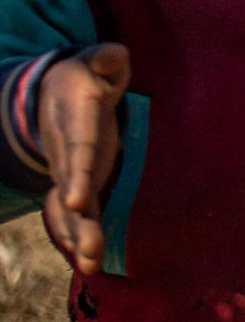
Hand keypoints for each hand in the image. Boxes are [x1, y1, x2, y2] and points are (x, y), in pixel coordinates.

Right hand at [36, 45, 129, 274]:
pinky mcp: (77, 183)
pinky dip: (76, 236)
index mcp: (75, 125)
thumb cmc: (86, 77)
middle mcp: (68, 154)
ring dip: (81, 237)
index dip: (78, 177)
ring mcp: (70, 172)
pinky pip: (73, 214)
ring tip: (91, 265)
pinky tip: (86, 262)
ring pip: (71, 209)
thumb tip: (114, 55)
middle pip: (72, 190)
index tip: (80, 202)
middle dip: (79, 221)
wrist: (54, 92)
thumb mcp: (95, 63)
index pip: (78, 152)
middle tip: (89, 250)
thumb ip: (106, 60)